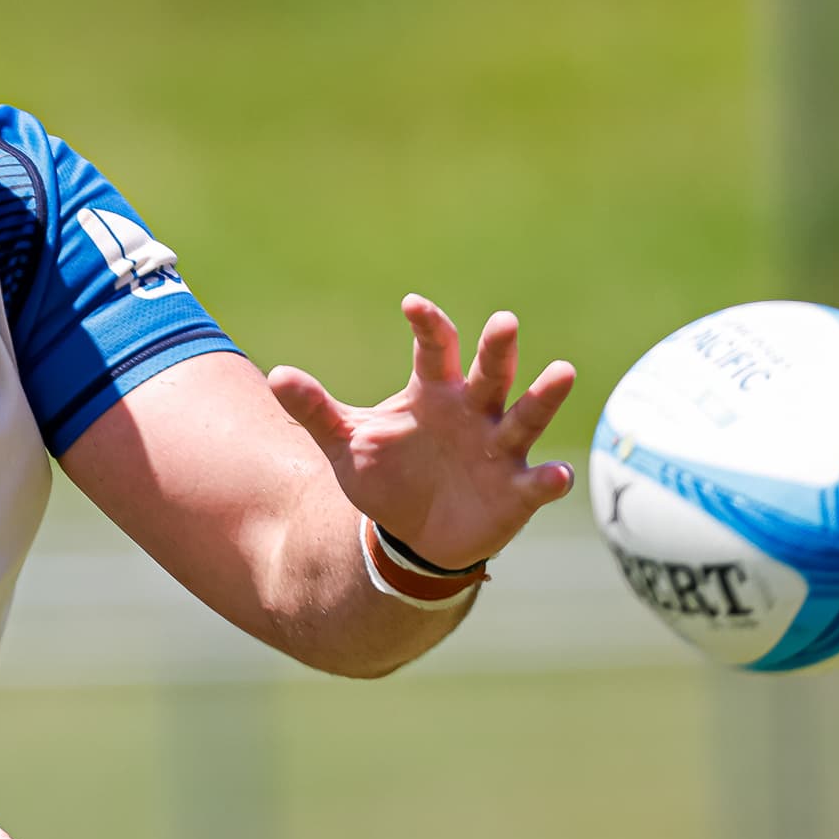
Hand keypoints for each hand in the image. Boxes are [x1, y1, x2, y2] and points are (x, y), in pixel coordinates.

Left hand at [265, 295, 575, 571]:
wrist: (414, 534)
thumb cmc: (388, 475)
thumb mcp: (347, 443)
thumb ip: (315, 410)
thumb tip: (275, 375)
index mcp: (434, 393)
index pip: (434, 350)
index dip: (426, 326)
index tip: (412, 305)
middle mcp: (474, 412)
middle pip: (490, 373)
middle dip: (498, 350)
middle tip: (504, 321)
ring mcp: (500, 448)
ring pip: (526, 416)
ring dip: (544, 396)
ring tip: (563, 371)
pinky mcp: (518, 489)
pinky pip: (538, 481)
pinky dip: (550, 479)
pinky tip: (557, 476)